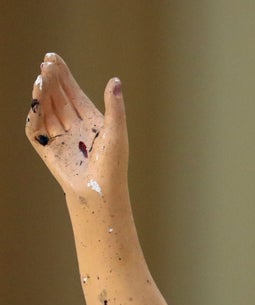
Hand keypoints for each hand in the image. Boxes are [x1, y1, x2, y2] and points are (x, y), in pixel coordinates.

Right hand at [25, 53, 127, 203]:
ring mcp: (60, 138)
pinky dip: (34, 114)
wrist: (100, 193)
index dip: (63, 76)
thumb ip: (114, 107)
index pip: (73, 93)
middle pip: (58, 98)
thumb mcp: (116, 132)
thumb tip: (115, 80)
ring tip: (41, 77)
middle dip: (51, 80)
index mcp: (90, 121)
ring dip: (43, 93)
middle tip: (46, 63)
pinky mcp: (48, 150)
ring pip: (47, 110)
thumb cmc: (112, 167)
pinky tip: (36, 99)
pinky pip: (36, 129)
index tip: (53, 58)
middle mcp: (74, 127)